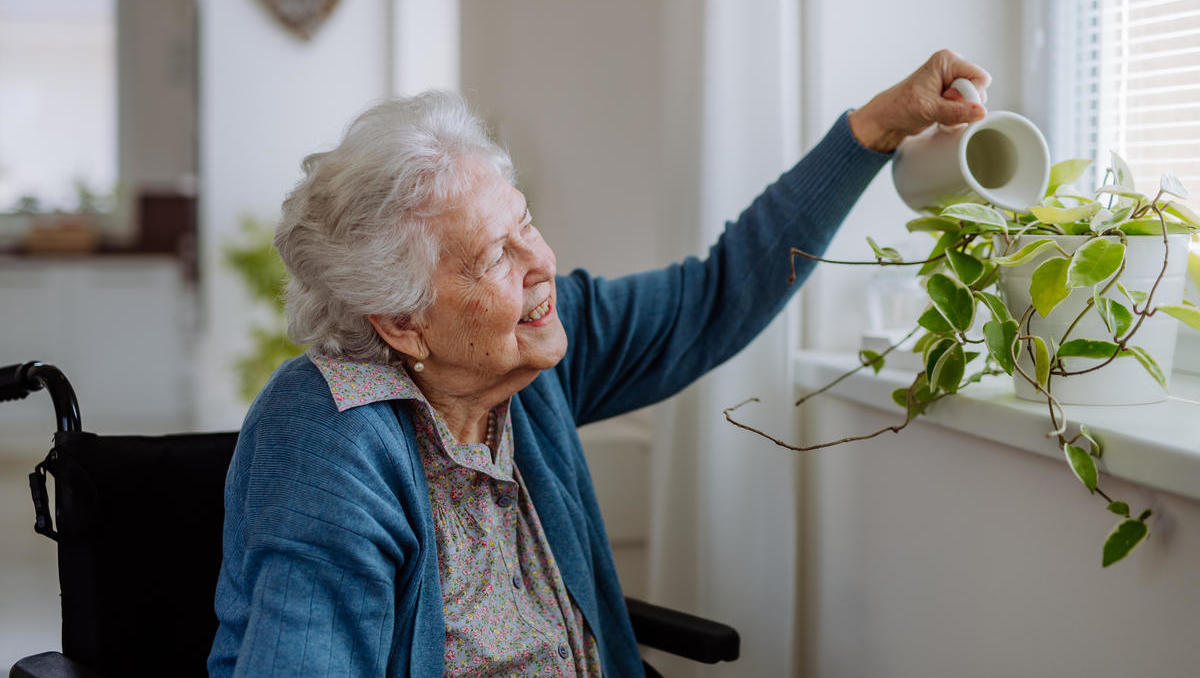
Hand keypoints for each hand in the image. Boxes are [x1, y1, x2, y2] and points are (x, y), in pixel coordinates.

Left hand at [848, 49, 991, 152]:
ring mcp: (953, 82)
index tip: (948, 101)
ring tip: (938, 114)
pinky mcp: (952, 95)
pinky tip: (941, 118)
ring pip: (974, 102)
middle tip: (940, 108)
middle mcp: (953, 67)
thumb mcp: (929, 110)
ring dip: (960, 114)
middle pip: (979, 90)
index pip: (980, 78)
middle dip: (963, 105)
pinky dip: (957, 117)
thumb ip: (956, 111)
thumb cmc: (900, 107)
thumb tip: (981, 111)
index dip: (969, 95)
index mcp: (947, 60)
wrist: (887, 119)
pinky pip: (967, 108)